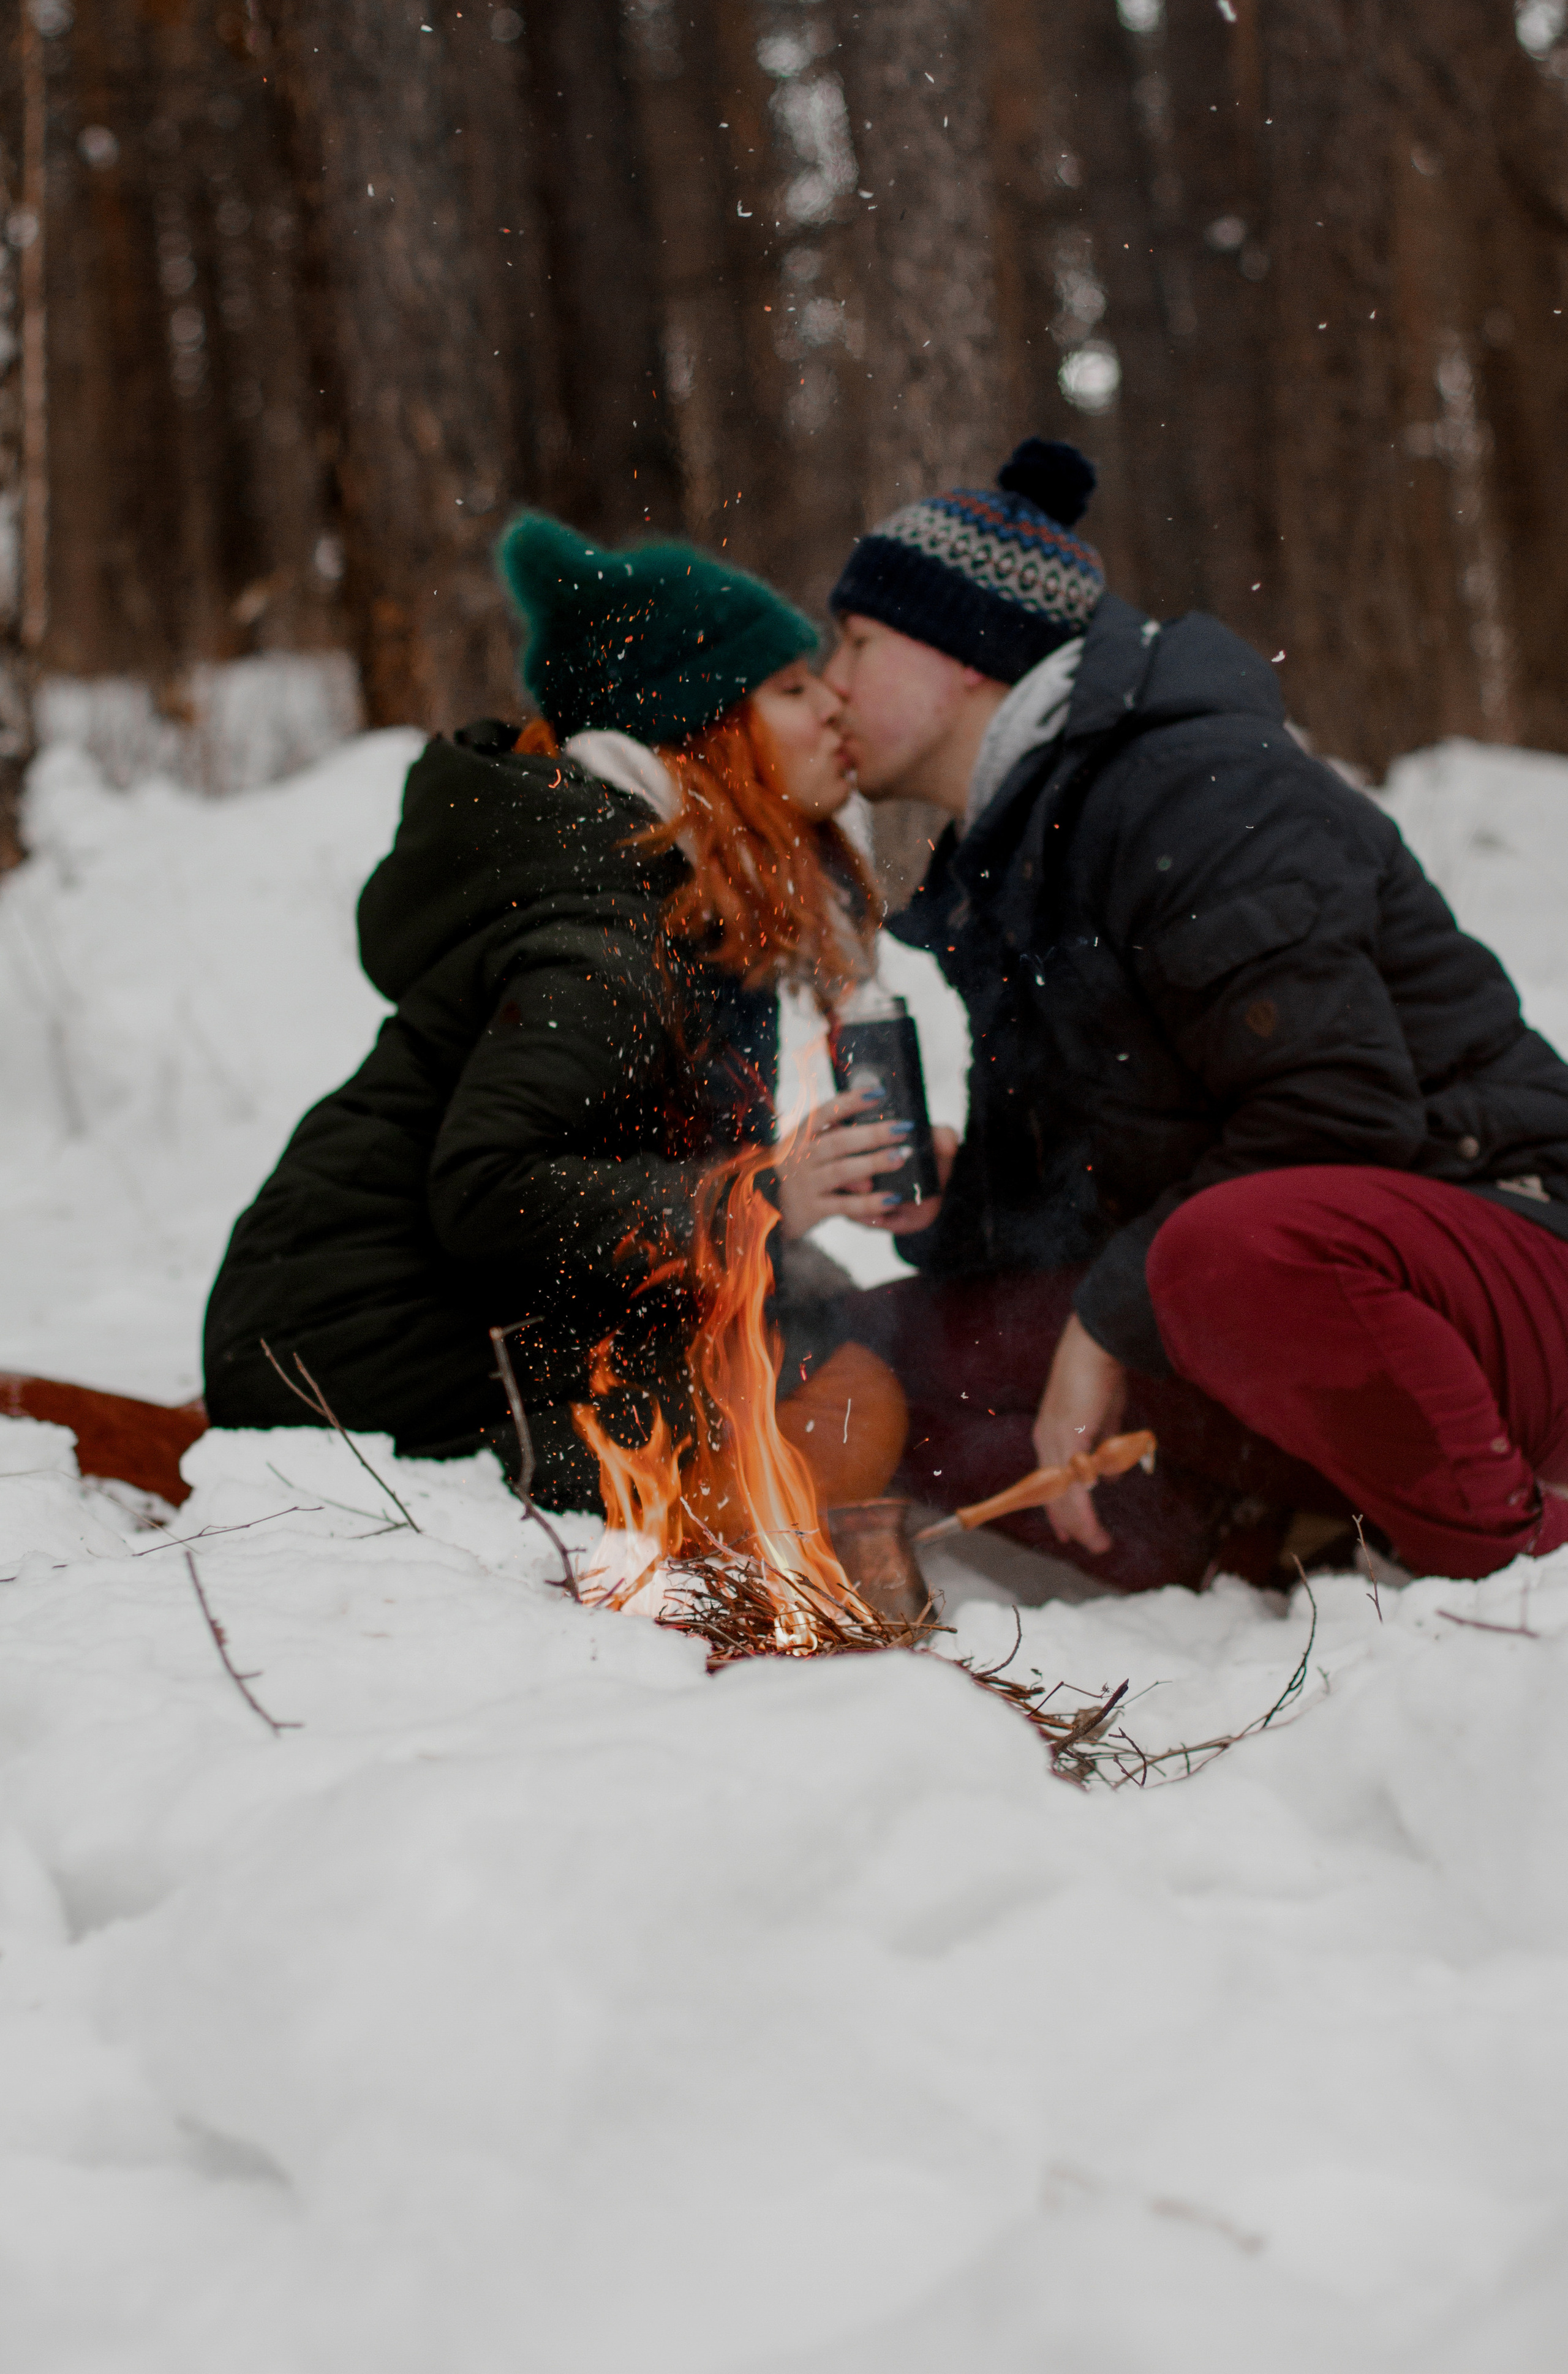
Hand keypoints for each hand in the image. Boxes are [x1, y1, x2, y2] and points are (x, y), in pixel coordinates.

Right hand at [775, 1096, 950, 1239]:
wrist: (771, 1211)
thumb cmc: (804, 1172)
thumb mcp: (809, 1148)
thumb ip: (834, 1136)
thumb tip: (877, 1124)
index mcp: (800, 1136)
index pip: (825, 1112)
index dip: (851, 1102)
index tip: (879, 1093)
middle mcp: (799, 1157)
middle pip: (837, 1142)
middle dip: (872, 1134)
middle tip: (902, 1129)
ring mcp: (804, 1184)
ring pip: (841, 1171)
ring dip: (873, 1163)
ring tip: (900, 1157)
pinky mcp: (811, 1210)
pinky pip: (845, 1206)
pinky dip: (870, 1203)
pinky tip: (892, 1199)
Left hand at [1031, 1313, 1127, 1554]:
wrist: (1094, 1347)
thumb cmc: (1099, 1377)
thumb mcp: (1103, 1419)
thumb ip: (1104, 1448)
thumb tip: (1109, 1478)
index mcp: (1050, 1437)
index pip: (1049, 1483)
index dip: (1059, 1510)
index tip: (1068, 1533)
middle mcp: (1046, 1443)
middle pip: (1053, 1496)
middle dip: (1074, 1525)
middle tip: (1094, 1545)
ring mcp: (1055, 1441)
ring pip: (1062, 1496)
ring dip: (1082, 1524)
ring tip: (1099, 1544)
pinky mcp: (1070, 1438)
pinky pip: (1074, 1484)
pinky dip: (1083, 1508)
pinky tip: (1091, 1525)